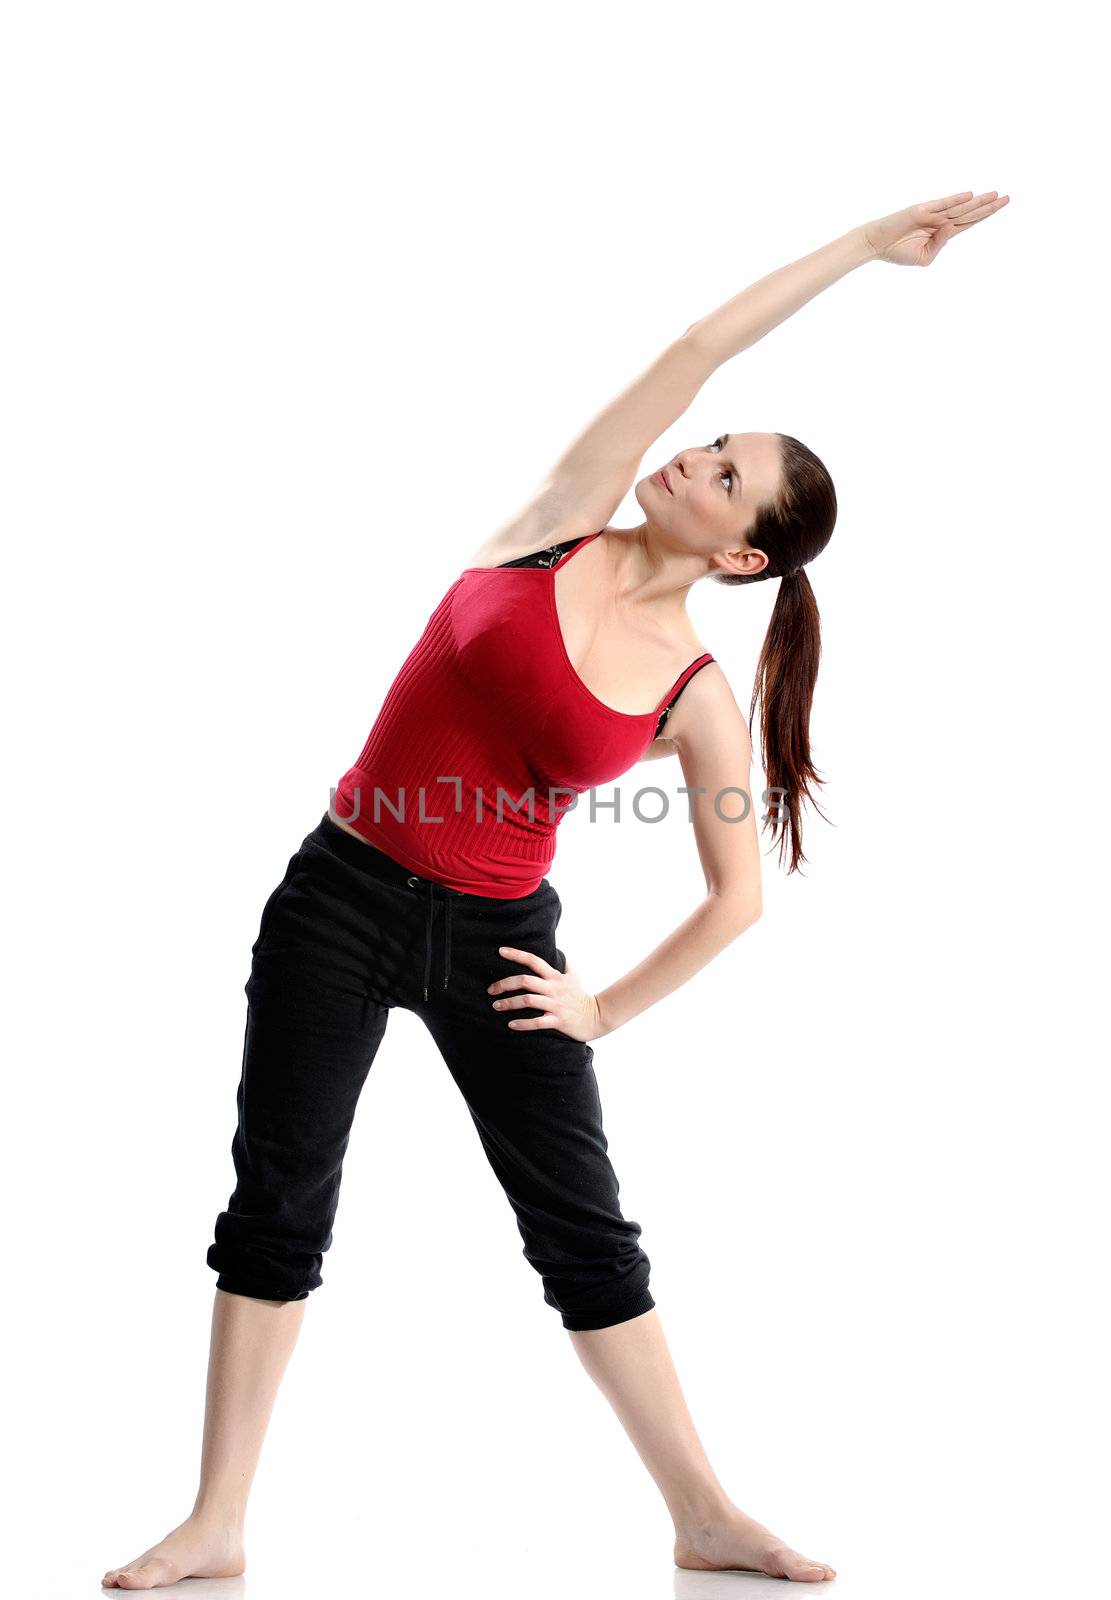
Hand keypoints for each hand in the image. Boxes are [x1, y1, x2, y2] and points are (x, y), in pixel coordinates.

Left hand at [488, 945, 606, 1042]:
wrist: (596, 1016)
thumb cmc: (581, 996)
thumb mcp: (574, 976)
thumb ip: (564, 964)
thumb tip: (559, 952)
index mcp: (555, 977)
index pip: (534, 961)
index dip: (517, 954)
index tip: (501, 951)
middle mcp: (554, 989)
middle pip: (525, 981)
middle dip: (505, 984)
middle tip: (491, 990)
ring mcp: (555, 1005)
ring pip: (528, 1000)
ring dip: (509, 1003)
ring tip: (496, 1006)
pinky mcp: (558, 1021)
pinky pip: (537, 1022)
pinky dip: (522, 1023)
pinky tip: (511, 1025)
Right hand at [861, 190, 1009, 266]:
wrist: (877, 245)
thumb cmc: (898, 252)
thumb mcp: (924, 258)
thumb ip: (940, 245)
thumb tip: (950, 227)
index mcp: (942, 233)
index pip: (968, 222)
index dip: (985, 215)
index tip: (1000, 205)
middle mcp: (940, 220)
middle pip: (969, 213)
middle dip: (988, 206)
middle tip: (1007, 198)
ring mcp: (932, 214)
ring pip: (959, 208)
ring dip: (977, 202)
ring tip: (995, 195)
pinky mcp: (921, 210)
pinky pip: (941, 204)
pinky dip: (954, 200)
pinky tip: (969, 196)